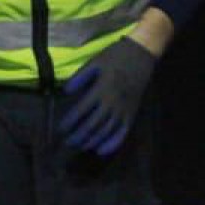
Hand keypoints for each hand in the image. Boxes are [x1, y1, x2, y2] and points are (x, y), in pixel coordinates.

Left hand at [58, 36, 156, 155]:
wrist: (143, 54)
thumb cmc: (116, 57)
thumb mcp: (95, 62)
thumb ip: (80, 77)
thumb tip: (65, 92)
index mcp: (102, 89)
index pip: (82, 111)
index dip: (70, 122)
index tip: (61, 129)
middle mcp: (113, 102)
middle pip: (93, 125)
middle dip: (79, 136)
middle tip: (68, 142)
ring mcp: (124, 109)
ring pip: (106, 131)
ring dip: (92, 141)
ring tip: (80, 146)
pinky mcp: (132, 113)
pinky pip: (122, 133)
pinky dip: (112, 144)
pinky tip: (100, 151)